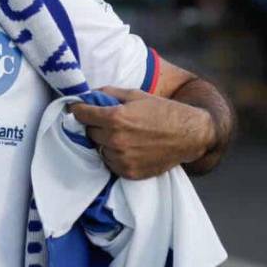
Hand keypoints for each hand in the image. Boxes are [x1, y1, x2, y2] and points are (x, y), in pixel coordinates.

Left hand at [68, 87, 215, 179]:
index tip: (77, 108)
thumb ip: (108, 93)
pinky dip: (113, 155)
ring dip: (103, 142)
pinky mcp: (128, 172)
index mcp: (116, 118)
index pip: (81, 114)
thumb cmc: (163, 111)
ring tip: (122, 135)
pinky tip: (128, 147)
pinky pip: (109, 162)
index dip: (78, 109)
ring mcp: (121, 158)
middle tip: (107, 121)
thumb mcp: (136, 95)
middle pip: (88, 132)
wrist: (189, 135)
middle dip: (94, 126)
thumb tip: (87, 95)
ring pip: (98, 149)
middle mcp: (115, 140)